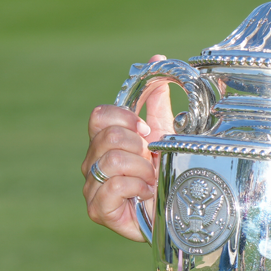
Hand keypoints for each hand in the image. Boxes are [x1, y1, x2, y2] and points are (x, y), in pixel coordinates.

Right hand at [83, 55, 176, 240]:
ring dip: (140, 169)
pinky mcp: (97, 210)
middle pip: (107, 136)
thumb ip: (156, 100)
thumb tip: (156, 59)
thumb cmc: (169, 174)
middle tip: (151, 161)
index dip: (124, 118)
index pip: (99, 115)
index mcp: (105, 141)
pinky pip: (111, 187)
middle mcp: (93, 162)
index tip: (145, 131)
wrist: (178, 211)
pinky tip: (145, 194)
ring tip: (151, 180)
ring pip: (110, 161)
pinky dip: (135, 188)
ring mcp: (92, 187)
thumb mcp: (165, 132)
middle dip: (138, 146)